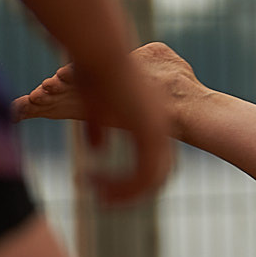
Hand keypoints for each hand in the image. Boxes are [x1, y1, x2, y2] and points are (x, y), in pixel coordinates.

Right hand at [57, 46, 176, 204]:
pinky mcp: (150, 132)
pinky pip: (144, 174)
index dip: (132, 181)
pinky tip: (98, 188)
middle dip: (130, 192)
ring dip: (123, 192)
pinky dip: (123, 187)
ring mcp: (159, 130)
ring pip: (152, 179)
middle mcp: (161, 128)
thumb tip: (97, 147)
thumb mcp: (94, 108)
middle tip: (103, 200)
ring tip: (98, 198)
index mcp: (152, 122)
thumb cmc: (94, 76)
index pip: (154, 162)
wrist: (102, 56)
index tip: (104, 189)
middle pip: (158, 176)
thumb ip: (98, 127)